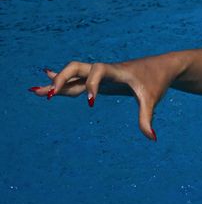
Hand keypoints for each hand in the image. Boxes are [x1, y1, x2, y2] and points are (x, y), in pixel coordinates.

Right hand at [29, 54, 181, 140]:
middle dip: (63, 79)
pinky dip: (63, 80)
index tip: (90, 103)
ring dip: (56, 82)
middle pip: (78, 67)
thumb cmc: (157, 81)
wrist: (164, 66)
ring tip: (34, 91)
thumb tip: (152, 138)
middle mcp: (106, 70)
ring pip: (74, 75)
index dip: (92, 84)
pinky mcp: (101, 79)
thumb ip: (148, 118)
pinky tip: (47, 80)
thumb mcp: (153, 99)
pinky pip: (78, 79)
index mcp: (117, 71)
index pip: (98, 70)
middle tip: (49, 94)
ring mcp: (102, 74)